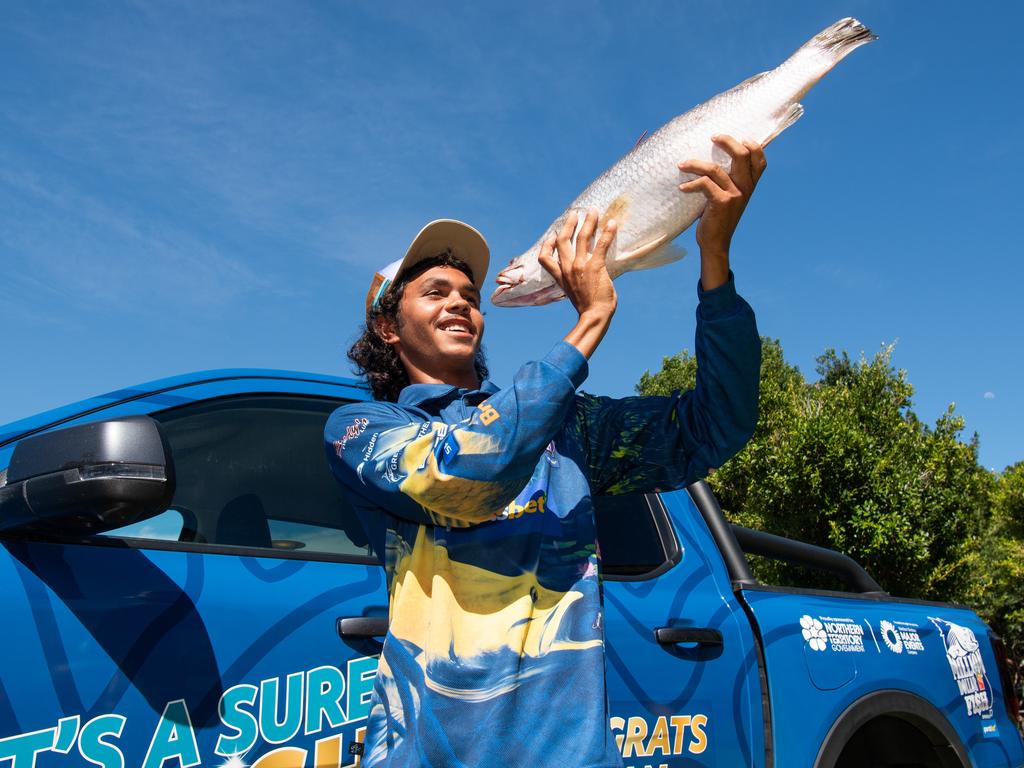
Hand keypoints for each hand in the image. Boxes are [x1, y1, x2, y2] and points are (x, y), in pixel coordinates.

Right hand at [538, 208, 618, 358]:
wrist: (593, 316)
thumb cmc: (587, 307)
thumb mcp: (573, 292)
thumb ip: (574, 280)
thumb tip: (582, 275)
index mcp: (560, 276)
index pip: (545, 258)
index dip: (547, 245)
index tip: (553, 236)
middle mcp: (568, 268)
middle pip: (563, 240)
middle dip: (569, 225)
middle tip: (575, 214)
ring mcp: (581, 266)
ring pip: (582, 237)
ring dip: (588, 222)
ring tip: (593, 211)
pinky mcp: (595, 266)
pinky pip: (601, 245)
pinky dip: (607, 233)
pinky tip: (612, 223)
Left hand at [678, 135, 766, 287]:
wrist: (715, 242)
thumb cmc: (717, 217)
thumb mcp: (728, 197)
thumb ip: (727, 180)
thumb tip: (710, 158)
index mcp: (750, 186)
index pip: (760, 161)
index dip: (753, 146)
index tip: (739, 138)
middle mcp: (746, 188)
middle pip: (742, 155)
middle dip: (727, 141)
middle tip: (712, 137)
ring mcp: (735, 195)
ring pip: (715, 169)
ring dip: (695, 164)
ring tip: (682, 165)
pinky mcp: (721, 202)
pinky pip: (704, 184)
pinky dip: (691, 184)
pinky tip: (682, 188)